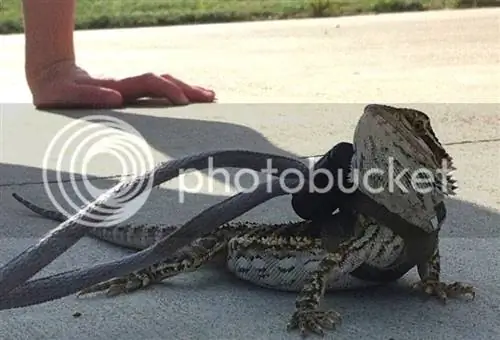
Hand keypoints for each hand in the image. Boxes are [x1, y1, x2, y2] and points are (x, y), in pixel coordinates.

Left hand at [27, 60, 215, 108]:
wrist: (53, 76)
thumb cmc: (58, 92)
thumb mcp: (67, 96)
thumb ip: (90, 96)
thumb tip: (117, 98)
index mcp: (117, 86)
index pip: (148, 83)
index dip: (166, 89)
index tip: (182, 102)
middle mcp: (128, 85)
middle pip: (164, 81)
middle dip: (187, 89)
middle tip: (210, 98)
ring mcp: (132, 88)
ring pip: (165, 85)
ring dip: (187, 90)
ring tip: (209, 97)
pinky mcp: (132, 94)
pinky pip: (160, 92)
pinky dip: (177, 94)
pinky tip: (190, 100)